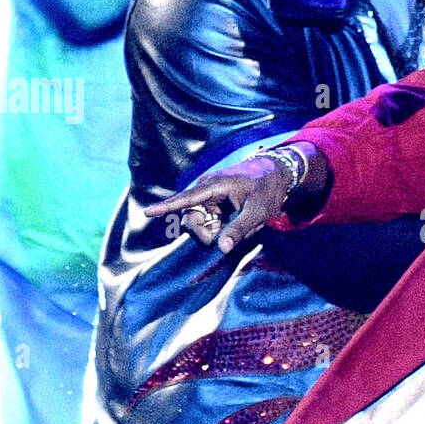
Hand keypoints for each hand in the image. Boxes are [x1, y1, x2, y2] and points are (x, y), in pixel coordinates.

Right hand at [144, 155, 292, 254]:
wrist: (277, 175)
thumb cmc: (267, 189)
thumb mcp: (257, 211)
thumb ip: (239, 229)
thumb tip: (221, 248)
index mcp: (214, 186)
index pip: (185, 199)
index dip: (166, 207)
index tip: (148, 212)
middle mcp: (206, 191)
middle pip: (191, 220)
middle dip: (207, 234)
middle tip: (229, 239)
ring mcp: (209, 198)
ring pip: (201, 224)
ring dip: (218, 232)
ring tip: (243, 225)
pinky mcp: (214, 205)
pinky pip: (210, 223)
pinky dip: (223, 229)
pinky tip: (241, 222)